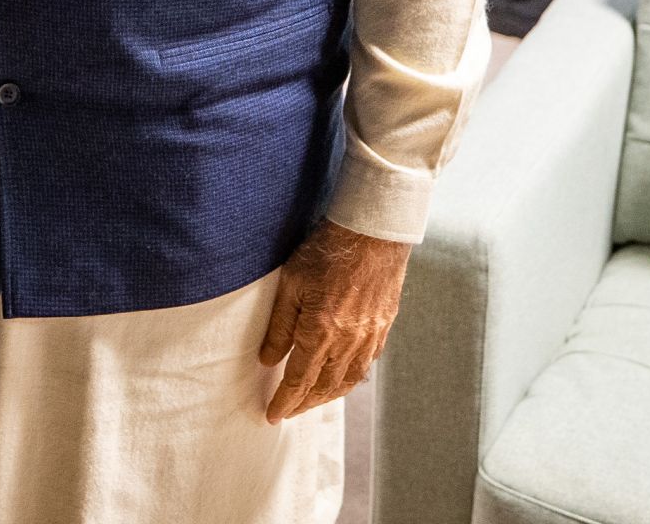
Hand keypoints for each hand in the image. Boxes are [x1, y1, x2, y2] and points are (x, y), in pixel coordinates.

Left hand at [257, 219, 411, 422]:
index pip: (299, 379)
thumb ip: (279, 325)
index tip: (272, 415)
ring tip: (310, 402)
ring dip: (327, 397)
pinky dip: (349, 380)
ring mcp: (369, 337)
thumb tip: (267, 359)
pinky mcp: (383, 329)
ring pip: (347, 382)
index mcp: (322, 330)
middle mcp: (348, 341)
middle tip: (287, 412)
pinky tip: (339, 380)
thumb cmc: (325, 251)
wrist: (371, 233)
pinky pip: (365, 366)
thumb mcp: (290, 283)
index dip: (285, 400)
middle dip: (304, 404)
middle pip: (324, 387)